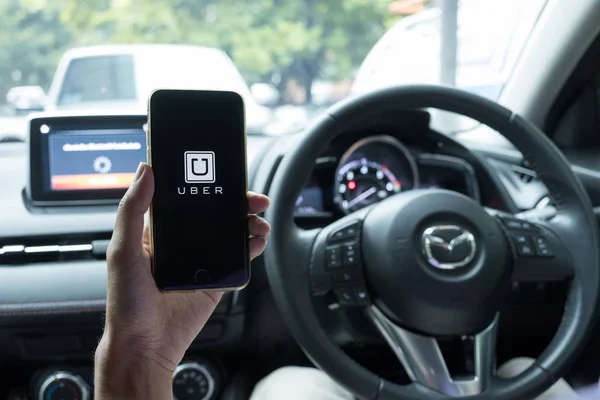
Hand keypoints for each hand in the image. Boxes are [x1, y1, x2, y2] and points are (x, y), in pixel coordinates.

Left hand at [94, 163, 270, 398]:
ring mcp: (201, 261)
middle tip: (253, 198)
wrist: (146, 345)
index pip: (187, 198)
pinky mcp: (216, 280)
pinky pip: (238, 259)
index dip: (206, 184)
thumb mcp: (123, 250)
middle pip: (216, 213)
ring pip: (231, 233)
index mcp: (159, 231)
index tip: (223, 174)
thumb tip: (144, 170)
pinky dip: (252, 248)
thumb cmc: (126, 302)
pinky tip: (257, 241)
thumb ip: (132, 210)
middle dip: (237, 202)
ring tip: (258, 222)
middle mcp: (183, 243)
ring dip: (248, 223)